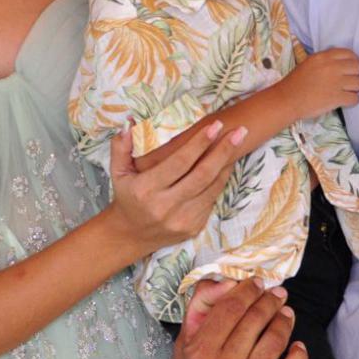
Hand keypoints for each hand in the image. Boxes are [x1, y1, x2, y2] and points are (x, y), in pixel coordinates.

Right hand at [106, 120, 244, 256]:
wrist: (130, 235)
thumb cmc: (127, 197)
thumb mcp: (118, 172)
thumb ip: (121, 146)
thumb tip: (128, 122)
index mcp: (146, 189)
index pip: (179, 162)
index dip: (199, 143)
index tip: (215, 126)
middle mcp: (165, 206)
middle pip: (202, 174)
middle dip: (223, 151)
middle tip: (239, 131)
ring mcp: (181, 220)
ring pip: (212, 188)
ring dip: (227, 164)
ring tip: (237, 143)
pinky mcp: (193, 227)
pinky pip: (211, 200)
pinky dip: (221, 181)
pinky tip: (227, 165)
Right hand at [170, 277, 306, 358]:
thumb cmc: (192, 357)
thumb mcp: (189, 325)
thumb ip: (205, 298)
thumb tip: (230, 282)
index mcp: (201, 349)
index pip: (231, 309)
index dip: (248, 290)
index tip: (258, 282)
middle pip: (255, 322)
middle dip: (269, 301)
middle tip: (277, 293)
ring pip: (274, 343)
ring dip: (284, 321)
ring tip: (286, 312)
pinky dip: (298, 357)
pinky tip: (297, 344)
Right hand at [283, 47, 358, 119]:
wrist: (287, 100)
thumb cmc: (296, 83)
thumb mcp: (310, 63)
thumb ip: (326, 61)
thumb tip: (343, 63)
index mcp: (324, 57)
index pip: (350, 54)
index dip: (352, 62)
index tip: (348, 70)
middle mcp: (331, 67)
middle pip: (357, 67)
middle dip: (354, 75)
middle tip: (346, 82)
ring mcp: (335, 83)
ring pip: (358, 83)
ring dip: (353, 89)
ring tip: (343, 92)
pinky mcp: (336, 98)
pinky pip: (355, 98)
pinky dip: (351, 101)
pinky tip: (342, 101)